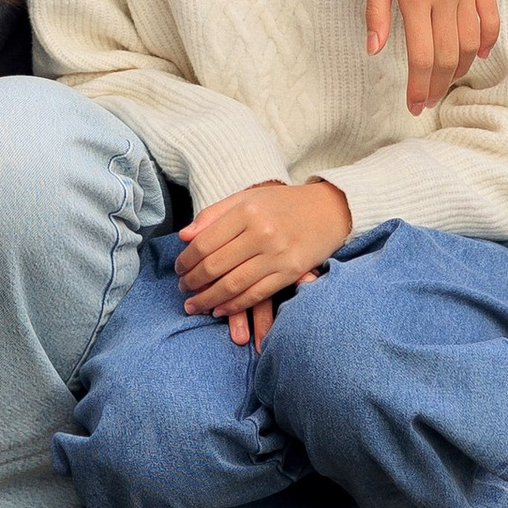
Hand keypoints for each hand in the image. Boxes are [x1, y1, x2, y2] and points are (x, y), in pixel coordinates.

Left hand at [176, 179, 352, 344]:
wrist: (329, 209)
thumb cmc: (283, 203)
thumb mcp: (248, 197)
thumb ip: (214, 214)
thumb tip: (184, 236)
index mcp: (247, 210)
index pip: (205, 242)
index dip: (187, 260)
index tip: (178, 269)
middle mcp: (262, 232)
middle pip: (216, 265)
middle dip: (194, 282)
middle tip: (183, 290)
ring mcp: (278, 254)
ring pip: (234, 284)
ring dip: (209, 299)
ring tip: (195, 305)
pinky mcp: (291, 272)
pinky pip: (257, 294)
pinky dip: (235, 306)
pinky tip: (221, 310)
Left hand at [367, 0, 499, 113]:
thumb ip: (376, 11)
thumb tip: (373, 49)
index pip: (421, 55)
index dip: (419, 85)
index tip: (415, 105)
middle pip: (446, 55)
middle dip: (438, 84)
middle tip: (429, 100)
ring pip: (470, 42)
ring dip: (460, 68)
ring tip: (448, 81)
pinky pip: (491, 17)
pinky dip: (488, 40)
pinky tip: (479, 55)